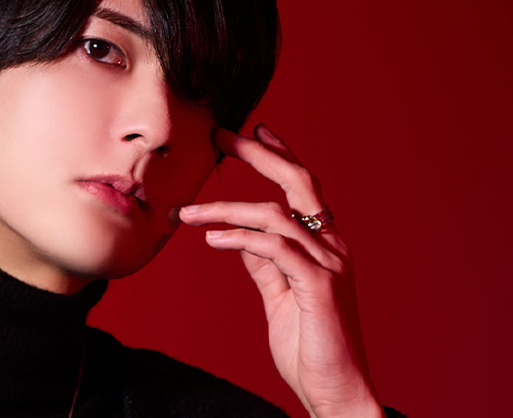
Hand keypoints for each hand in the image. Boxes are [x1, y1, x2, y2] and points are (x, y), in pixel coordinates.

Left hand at [179, 123, 383, 417]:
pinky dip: (240, 239)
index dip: (279, 155)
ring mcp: (328, 265)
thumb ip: (264, 263)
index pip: (302, 188)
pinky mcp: (318, 286)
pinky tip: (212, 239)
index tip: (253, 130)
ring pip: (275, 215)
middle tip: (221, 135)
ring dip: (225, 209)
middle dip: (260, 154)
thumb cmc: (309, 345)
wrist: (334, 391)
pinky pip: (274, 249)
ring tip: (187, 212)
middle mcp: (330, 247)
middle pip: (299, 182)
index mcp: (322, 245)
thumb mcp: (278, 295)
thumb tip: (240, 237)